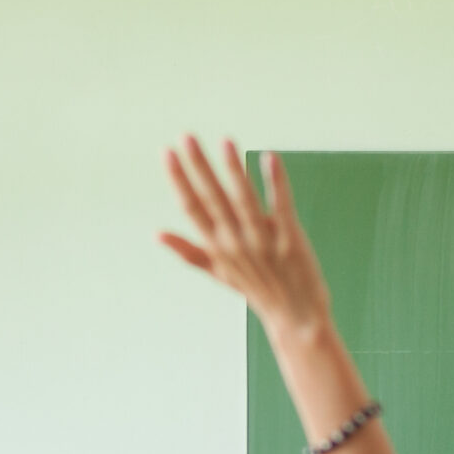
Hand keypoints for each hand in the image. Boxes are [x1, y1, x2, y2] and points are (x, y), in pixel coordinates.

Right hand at [160, 137, 335, 338]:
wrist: (296, 318)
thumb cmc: (257, 291)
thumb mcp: (219, 273)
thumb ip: (189, 252)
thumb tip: (156, 233)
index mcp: (217, 247)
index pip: (192, 207)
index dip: (179, 179)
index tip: (167, 152)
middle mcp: (236, 243)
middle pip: (214, 198)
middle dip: (200, 166)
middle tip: (187, 135)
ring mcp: (264, 241)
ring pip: (245, 200)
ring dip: (234, 170)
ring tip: (226, 141)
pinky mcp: (290, 241)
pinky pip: (281, 206)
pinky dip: (276, 182)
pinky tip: (271, 157)